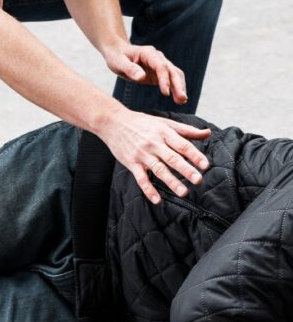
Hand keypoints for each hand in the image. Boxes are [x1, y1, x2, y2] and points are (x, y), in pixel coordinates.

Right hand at [95, 109, 211, 203]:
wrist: (113, 122)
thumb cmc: (141, 122)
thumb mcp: (164, 123)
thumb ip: (186, 130)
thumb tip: (207, 133)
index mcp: (164, 133)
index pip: (182, 145)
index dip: (195, 155)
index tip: (205, 165)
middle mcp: (153, 144)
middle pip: (172, 158)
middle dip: (185, 169)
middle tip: (197, 179)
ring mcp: (142, 154)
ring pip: (158, 169)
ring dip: (171, 181)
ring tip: (183, 192)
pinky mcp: (131, 163)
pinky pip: (141, 178)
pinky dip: (148, 189)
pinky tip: (157, 199)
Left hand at [102, 43, 188, 105]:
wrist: (117, 52)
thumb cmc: (117, 56)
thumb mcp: (118, 63)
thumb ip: (130, 69)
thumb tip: (142, 77)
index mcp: (148, 53)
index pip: (160, 66)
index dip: (164, 79)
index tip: (165, 93)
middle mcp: (158, 57)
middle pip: (172, 70)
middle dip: (178, 84)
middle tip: (182, 98)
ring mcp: (160, 64)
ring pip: (175, 75)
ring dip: (180, 87)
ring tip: (182, 101)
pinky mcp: (159, 73)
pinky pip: (171, 80)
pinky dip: (176, 88)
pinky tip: (179, 99)